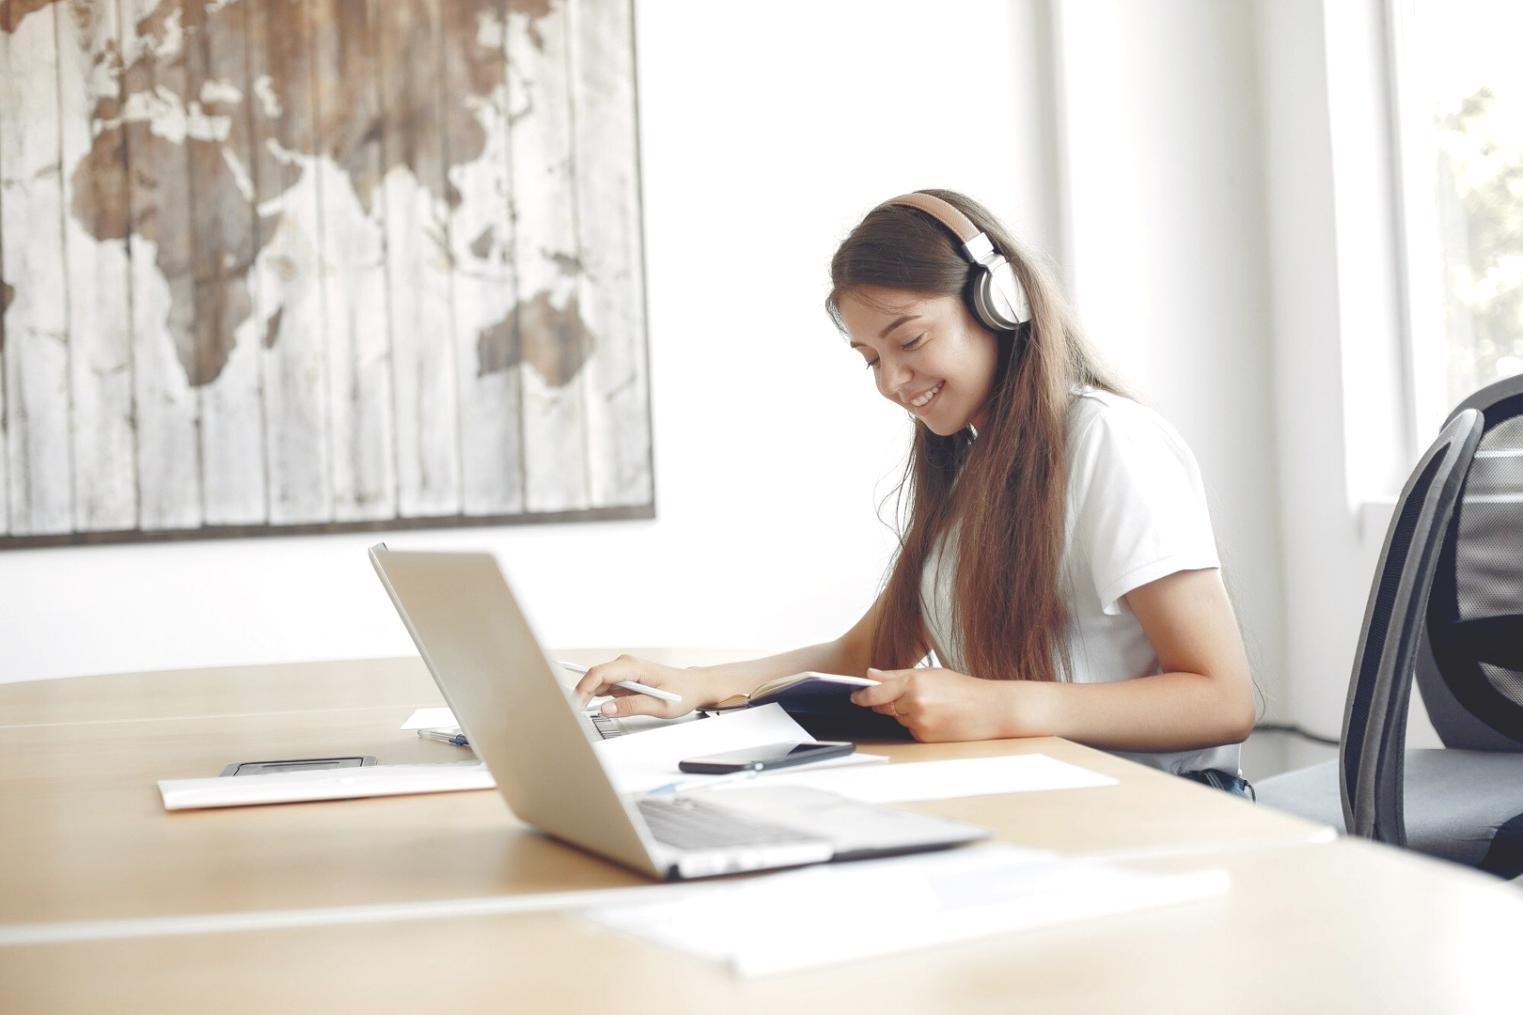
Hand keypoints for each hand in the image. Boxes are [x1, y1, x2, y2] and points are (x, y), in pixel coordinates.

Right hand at [572, 654, 707, 719]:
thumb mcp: (659, 706)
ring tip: (580, 714)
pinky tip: (591, 708)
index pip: (599, 673)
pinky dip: (595, 698)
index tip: (576, 706)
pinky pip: (603, 687)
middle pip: (594, 677)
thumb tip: (606, 710)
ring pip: (596, 683)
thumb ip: (631, 707)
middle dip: (581, 695)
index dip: (584, 689)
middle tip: (574, 716)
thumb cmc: (682, 692)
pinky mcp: (624, 680)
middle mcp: (626, 665)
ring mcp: (624, 672)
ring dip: (586, 697)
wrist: (693, 686)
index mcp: (633, 666)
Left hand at [850, 666, 1021, 741]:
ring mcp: (919, 723)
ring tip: (932, 706)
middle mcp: (913, 704)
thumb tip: (870, 674)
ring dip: (905, 714)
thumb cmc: (963, 689)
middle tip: (906, 697)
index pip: (875, 692)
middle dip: (887, 703)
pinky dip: (917, 725)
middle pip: (883, 707)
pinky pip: (910, 731)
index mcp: (913, 683)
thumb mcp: (931, 674)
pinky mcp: (925, 738)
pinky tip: (937, 718)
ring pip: (898, 719)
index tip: (854, 697)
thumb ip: (897, 675)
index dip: (861, 696)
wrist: (991, 710)